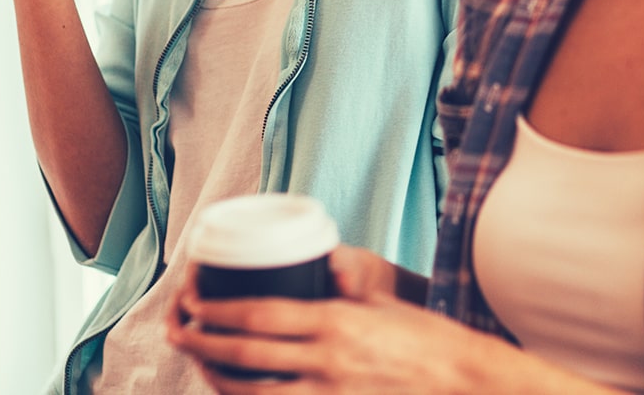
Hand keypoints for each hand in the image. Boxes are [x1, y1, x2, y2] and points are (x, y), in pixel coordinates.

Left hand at [166, 254, 517, 394]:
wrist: (463, 381)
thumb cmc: (424, 337)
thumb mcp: (382, 301)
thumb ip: (346, 284)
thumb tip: (325, 261)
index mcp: (335, 322)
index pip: (262, 314)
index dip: (221, 311)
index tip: (196, 301)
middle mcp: (328, 360)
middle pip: (249, 354)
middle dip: (206, 343)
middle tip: (180, 331)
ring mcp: (331, 394)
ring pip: (257, 393)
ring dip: (220, 379)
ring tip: (199, 363)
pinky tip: (237, 394)